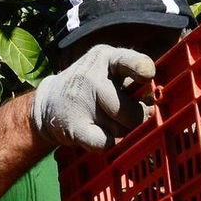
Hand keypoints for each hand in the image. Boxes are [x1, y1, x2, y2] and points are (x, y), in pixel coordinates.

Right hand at [29, 44, 155, 150]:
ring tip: (104, 120)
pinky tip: (96, 133)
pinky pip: (106, 143)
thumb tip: (152, 110)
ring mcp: (80, 101)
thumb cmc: (90, 87)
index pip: (127, 61)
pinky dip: (107, 143)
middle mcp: (91, 76)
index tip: (148, 74)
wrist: (48, 103)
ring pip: (122, 131)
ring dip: (120, 132)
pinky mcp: (73, 126)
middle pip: (132, 111)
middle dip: (134, 119)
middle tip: (122, 115)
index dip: (141, 68)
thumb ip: (133, 82)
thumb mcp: (108, 70)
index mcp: (105, 58)